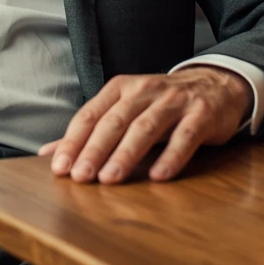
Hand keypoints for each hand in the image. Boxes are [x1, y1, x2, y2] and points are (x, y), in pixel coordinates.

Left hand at [38, 67, 252, 184]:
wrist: (215, 85)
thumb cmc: (160, 104)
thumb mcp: (125, 109)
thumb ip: (90, 132)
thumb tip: (48, 154)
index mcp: (121, 88)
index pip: (91, 114)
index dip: (74, 140)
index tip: (60, 167)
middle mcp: (144, 90)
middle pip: (115, 121)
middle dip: (95, 149)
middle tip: (81, 177)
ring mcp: (174, 101)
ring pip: (145, 128)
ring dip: (126, 154)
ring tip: (110, 179)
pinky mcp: (201, 115)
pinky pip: (184, 137)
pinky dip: (170, 156)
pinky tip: (157, 176)